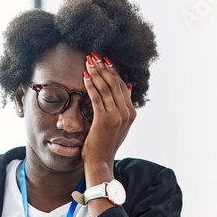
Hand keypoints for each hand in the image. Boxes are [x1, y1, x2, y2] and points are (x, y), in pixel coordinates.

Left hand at [82, 52, 135, 178]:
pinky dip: (91, 85)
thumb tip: (129, 86)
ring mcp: (117, 116)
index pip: (123, 85)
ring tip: (88, 61)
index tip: (104, 59)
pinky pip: (97, 97)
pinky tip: (85, 76)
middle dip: (104, 67)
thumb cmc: (106, 144)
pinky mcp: (104, 120)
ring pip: (106, 88)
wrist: (101, 162)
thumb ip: (124, 106)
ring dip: (96, 72)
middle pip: (115, 83)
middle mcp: (126, 113)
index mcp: (131, 112)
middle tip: (95, 55)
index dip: (113, 71)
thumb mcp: (120, 124)